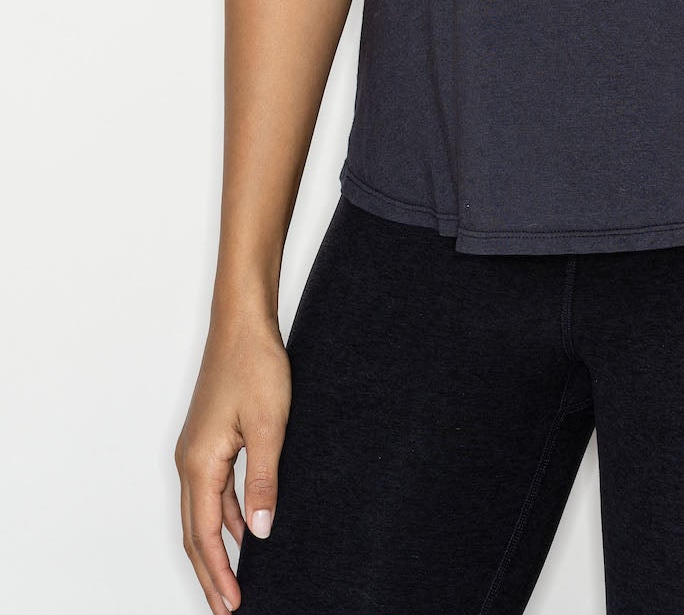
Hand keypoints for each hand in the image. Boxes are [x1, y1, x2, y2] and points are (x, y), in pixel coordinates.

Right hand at [175, 309, 291, 611]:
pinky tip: (244, 527)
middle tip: (228, 607)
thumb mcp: (269, 426)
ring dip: (217, 547)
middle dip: (211, 573)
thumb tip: (260, 533)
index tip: (232, 604)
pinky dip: (225, 517)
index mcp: (199, 463)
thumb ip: (263, 481)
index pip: (204, 535)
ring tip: (235, 579)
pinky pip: (213, 490)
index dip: (218, 573)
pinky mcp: (209, 438)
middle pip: (196, 532)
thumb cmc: (254, 364)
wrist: (242, 321)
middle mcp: (190, 460)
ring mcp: (197, 449)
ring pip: (203, 513)